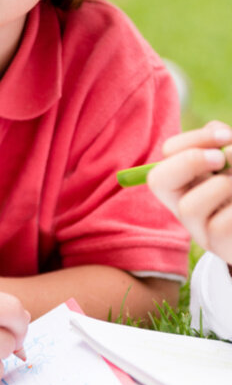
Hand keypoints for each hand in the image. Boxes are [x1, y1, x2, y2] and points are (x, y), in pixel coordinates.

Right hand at [147, 121, 231, 262]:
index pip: (169, 152)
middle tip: (221, 159)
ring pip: (189, 207)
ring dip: (222, 186)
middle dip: (190, 160)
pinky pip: (219, 225)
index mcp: (188, 178)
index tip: (226, 137)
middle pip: (159, 180)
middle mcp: (184, 204)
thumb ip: (226, 142)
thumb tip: (227, 148)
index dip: (194, 139)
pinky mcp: (218, 246)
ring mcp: (200, 230)